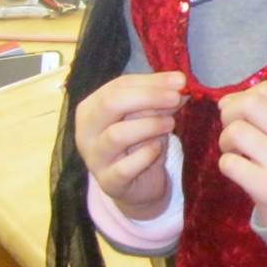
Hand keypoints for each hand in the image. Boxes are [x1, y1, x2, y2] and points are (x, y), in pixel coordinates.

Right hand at [75, 71, 184, 216]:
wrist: (138, 185)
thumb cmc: (140, 143)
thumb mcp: (150, 116)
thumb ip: (160, 99)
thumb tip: (179, 83)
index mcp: (91, 108)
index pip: (117, 86)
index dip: (150, 82)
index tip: (179, 81)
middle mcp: (86, 131)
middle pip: (111, 104)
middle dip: (148, 97)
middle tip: (176, 98)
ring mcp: (94, 158)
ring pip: (117, 135)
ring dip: (149, 125)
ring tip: (171, 124)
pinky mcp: (108, 182)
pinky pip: (125, 167)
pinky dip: (145, 155)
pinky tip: (157, 148)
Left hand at [218, 81, 266, 225]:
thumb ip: (263, 113)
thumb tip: (224, 101)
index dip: (243, 96)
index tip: (240, 114)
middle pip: (250, 104)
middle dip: (230, 114)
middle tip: (232, 131)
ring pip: (236, 132)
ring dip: (225, 141)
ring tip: (234, 152)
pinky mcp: (266, 186)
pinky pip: (229, 163)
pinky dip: (226, 164)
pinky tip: (238, 170)